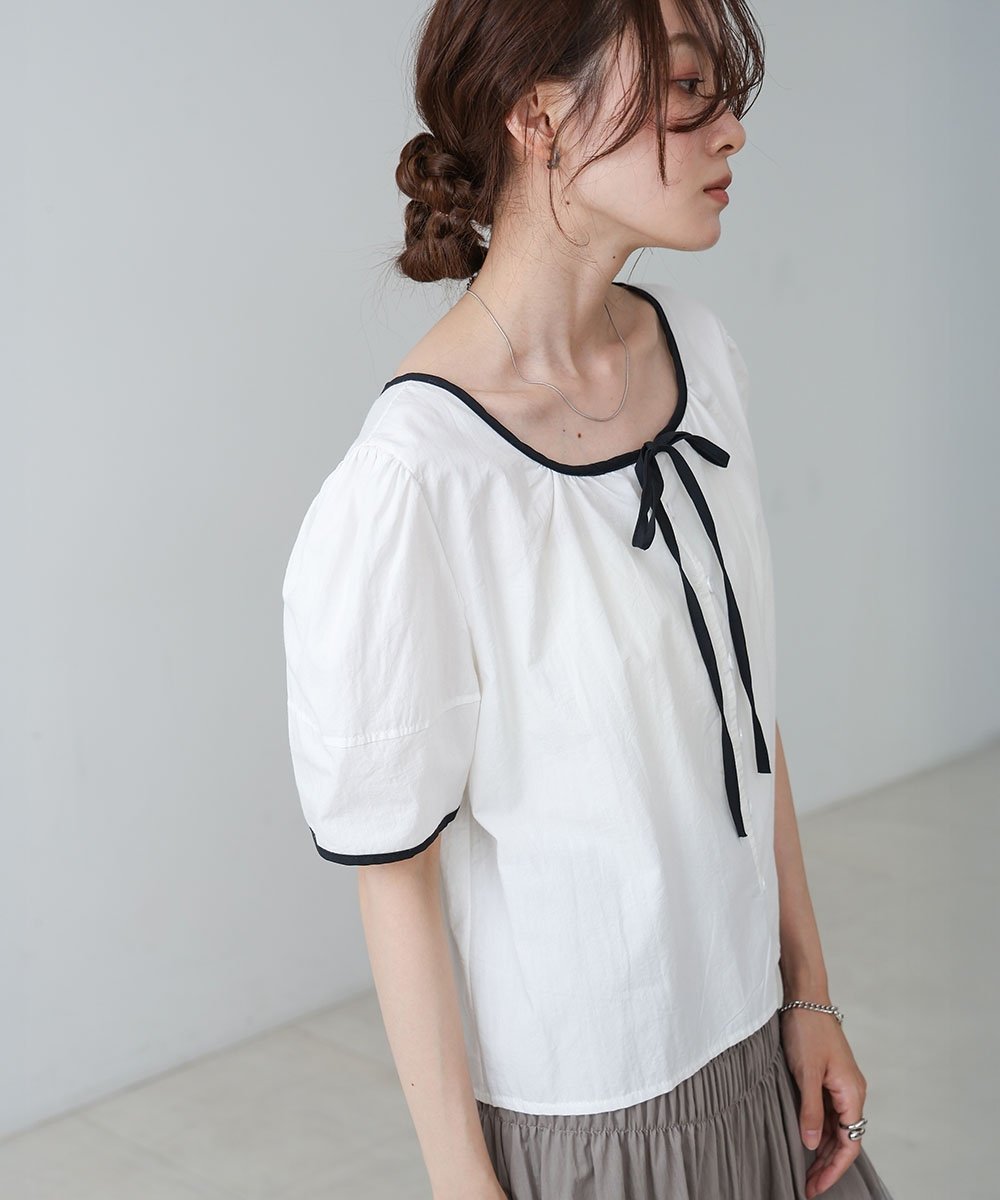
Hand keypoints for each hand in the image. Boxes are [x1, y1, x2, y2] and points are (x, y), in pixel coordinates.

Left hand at [779, 1008, 867, 1198]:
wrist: (805, 996)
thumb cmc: (807, 1029)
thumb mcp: (805, 1072)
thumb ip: (810, 1110)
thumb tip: (811, 1144)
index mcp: (852, 1093)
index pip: (849, 1144)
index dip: (833, 1169)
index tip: (815, 1187)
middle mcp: (852, 1091)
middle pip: (845, 1139)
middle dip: (827, 1165)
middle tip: (807, 1186)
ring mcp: (841, 1084)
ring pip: (836, 1127)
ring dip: (822, 1149)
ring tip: (805, 1170)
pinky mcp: (829, 1076)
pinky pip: (829, 1112)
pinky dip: (819, 1130)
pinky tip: (806, 1139)